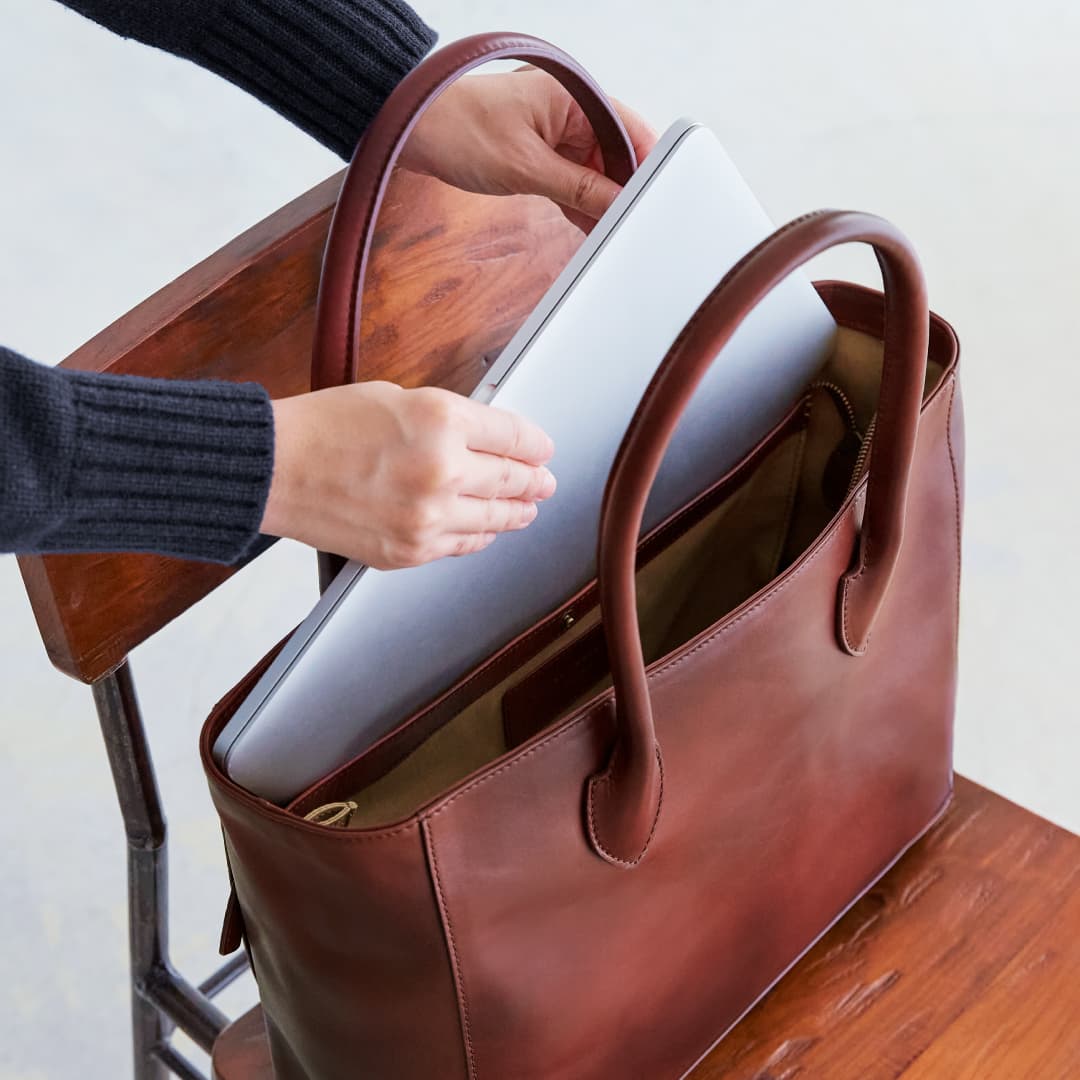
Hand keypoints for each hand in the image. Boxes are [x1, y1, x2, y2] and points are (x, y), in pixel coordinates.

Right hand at [261, 382, 555, 568]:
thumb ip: (449, 418)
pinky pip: (463, 545)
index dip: (536, 444)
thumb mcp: (398, 398)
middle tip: (545, 482)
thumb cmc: (323, 427)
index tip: (543, 449)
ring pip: (494, 518)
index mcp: (441, 421)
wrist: (273, 469)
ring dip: (518, 512)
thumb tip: (487, 436)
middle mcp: (442, 471)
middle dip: (535, 481)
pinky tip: (489, 529)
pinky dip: (481, 535)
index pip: (513, 436)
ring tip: (527, 507)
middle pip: (511, 480)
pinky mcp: (410, 550)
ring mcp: (428, 517)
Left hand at [400, 67, 656, 231]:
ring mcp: (556, 133)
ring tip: (615, 235)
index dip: (648, 168)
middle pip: (617, 156)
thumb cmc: (460, 130)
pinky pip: (573, 181)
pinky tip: (590, 229)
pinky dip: (580, 204)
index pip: (630, 132)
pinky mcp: (541, 153)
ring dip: (601, 203)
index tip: (658, 204)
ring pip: (595, 172)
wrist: (411, 130)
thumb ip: (580, 189)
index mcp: (575, 98)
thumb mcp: (528, 168)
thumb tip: (618, 205)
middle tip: (636, 229)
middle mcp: (571, 112)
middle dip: (625, 192)